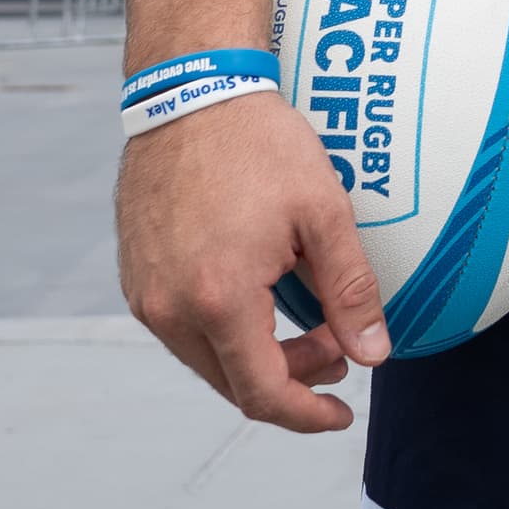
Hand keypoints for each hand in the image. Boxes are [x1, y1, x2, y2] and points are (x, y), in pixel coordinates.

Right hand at [118, 87, 391, 428]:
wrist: (191, 93)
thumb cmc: (260, 145)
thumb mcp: (324, 214)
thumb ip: (351, 292)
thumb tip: (372, 355)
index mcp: (220, 300)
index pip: (264, 393)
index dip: (307, 414)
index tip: (343, 413)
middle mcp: (170, 309)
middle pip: (234, 383)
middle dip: (293, 379)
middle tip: (339, 346)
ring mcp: (145, 295)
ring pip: (207, 359)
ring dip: (258, 356)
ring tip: (307, 323)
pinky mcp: (135, 277)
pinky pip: (182, 329)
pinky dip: (226, 332)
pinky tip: (261, 298)